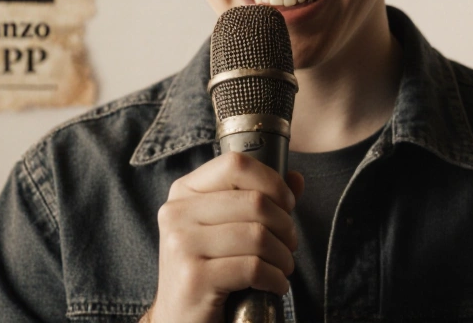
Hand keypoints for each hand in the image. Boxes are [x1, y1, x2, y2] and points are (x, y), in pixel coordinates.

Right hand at [143, 152, 303, 322]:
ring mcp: (182, 245)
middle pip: (255, 202)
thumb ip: (258, 199)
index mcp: (183, 193)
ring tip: (282, 267)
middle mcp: (177, 214)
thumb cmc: (207, 270)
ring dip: (283, 256)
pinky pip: (254, 268)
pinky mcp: (194, 278)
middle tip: (288, 246)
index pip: (235, 164)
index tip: (286, 205)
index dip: (272, 181)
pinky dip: (275, 279)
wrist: (178, 319)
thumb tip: (296, 177)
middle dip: (285, 226)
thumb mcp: (225, 229)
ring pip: (258, 236)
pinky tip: (275, 285)